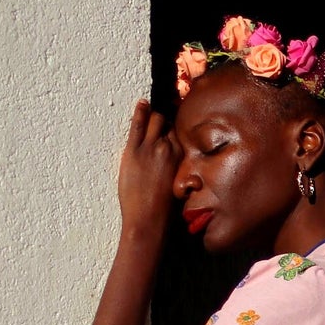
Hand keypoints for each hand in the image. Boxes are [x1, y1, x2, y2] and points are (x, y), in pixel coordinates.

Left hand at [117, 99, 180, 241]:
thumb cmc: (166, 210)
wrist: (149, 220)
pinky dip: (139, 112)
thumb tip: (191, 178)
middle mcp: (168, 148)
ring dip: (153, 117)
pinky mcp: (133, 151)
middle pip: (166, 124)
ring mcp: (150, 147)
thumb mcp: (182, 190)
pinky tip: (141, 104)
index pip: (177, 133)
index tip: (171, 125)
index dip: (173, 129)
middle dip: (163, 120)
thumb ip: (185, 177)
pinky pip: (137, 125)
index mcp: (182, 157)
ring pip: (154, 120)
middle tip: (160, 118)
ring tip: (149, 110)